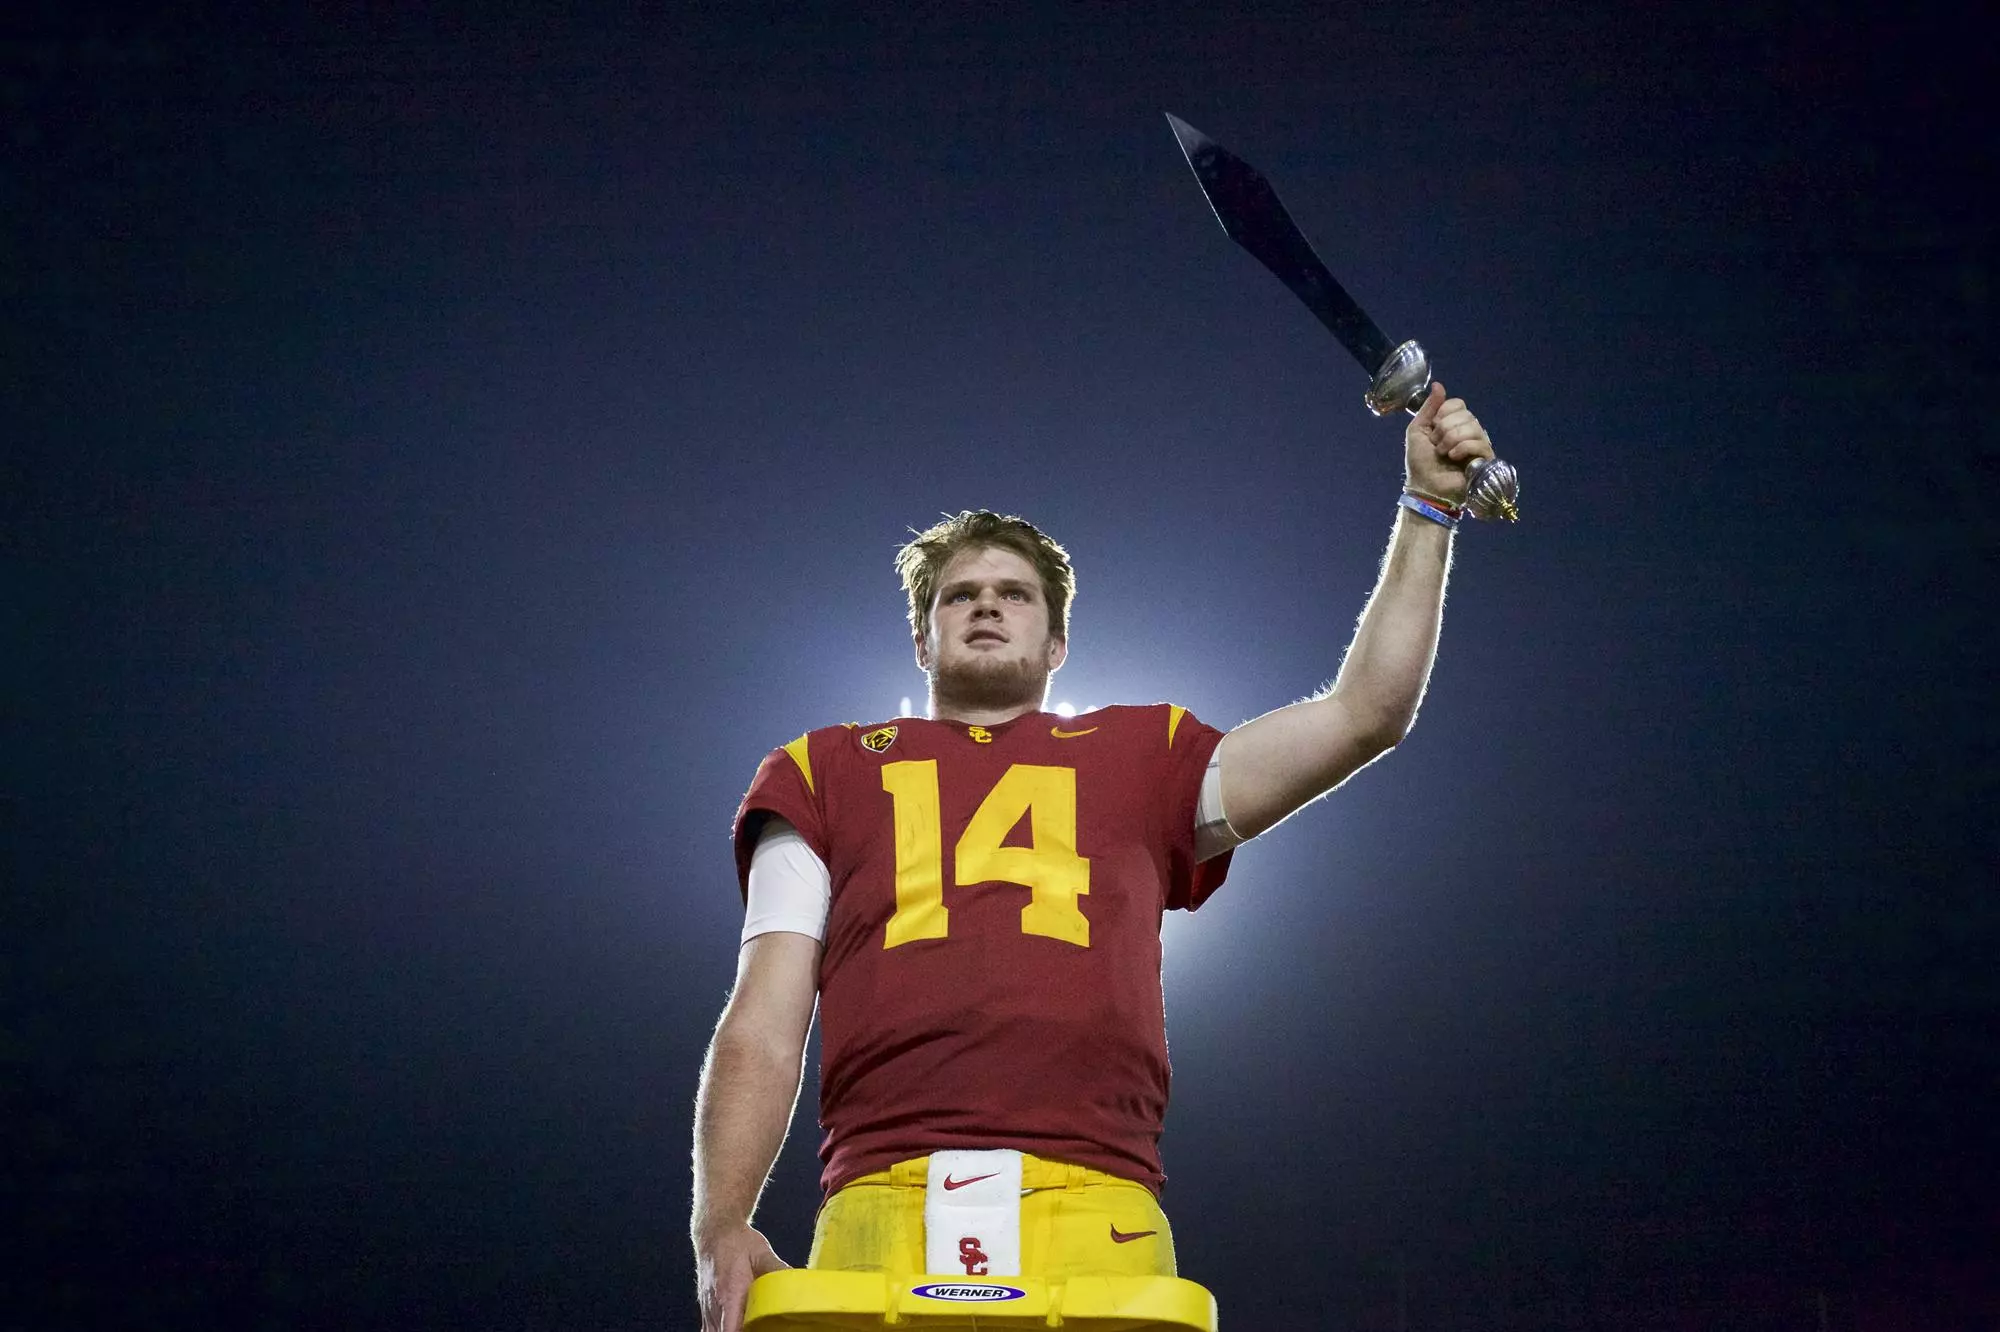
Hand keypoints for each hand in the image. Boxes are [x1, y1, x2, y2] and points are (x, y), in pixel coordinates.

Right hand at [696, 1223, 790, 1331]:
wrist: (715, 1231)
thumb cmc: (737, 1241)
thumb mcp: (761, 1252)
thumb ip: (778, 1270)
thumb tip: (798, 1281)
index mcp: (730, 1292)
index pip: (731, 1328)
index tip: (758, 1330)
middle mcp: (716, 1304)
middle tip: (759, 1327)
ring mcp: (708, 1308)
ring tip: (751, 1327)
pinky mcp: (706, 1308)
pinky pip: (709, 1329)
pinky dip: (721, 1331)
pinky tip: (735, 1327)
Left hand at [1403, 382, 1494, 505]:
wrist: (1425, 487)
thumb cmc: (1420, 462)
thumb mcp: (1417, 430)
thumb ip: (1428, 408)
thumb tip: (1439, 385)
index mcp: (1454, 423)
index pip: (1458, 403)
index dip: (1444, 413)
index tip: (1433, 428)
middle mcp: (1469, 431)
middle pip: (1465, 414)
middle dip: (1445, 429)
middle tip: (1437, 446)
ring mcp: (1479, 444)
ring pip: (1473, 426)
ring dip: (1451, 440)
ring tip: (1444, 454)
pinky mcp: (1485, 458)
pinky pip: (1479, 442)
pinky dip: (1462, 448)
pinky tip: (1453, 458)